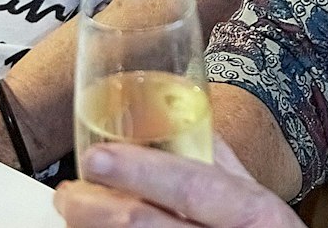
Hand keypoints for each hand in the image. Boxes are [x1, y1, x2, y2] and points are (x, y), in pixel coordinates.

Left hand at [55, 139, 301, 227]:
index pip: (192, 188)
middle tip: (69, 194)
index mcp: (253, 211)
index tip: (97, 158)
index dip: (141, 172)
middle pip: (144, 226)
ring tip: (73, 216)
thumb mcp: (258, 197)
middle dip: (93, 209)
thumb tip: (180, 112)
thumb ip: (219, 160)